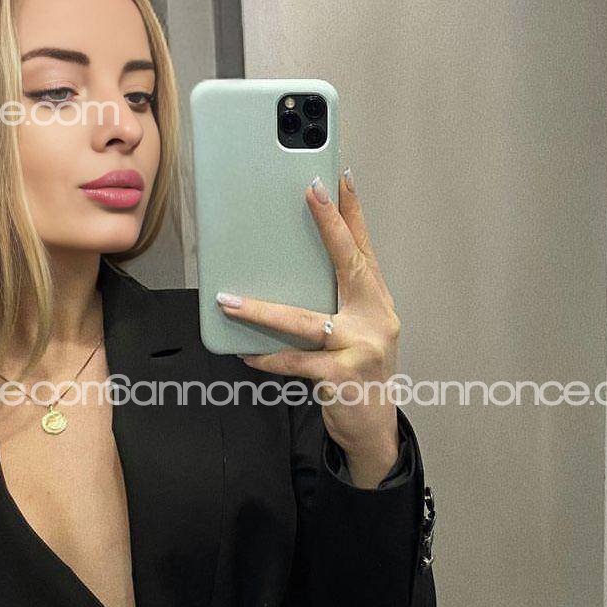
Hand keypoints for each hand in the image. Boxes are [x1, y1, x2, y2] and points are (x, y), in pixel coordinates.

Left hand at [215, 168, 401, 485]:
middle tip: (311, 192)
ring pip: (305, 321)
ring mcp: (363, 347)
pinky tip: (245, 354)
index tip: (341, 177)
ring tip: (229, 300)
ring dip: (263, 311)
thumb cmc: (358, 374)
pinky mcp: (342, 376)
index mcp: (376, 302)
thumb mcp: (354, 333)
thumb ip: (333, 304)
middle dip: (331, 225)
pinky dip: (268, 358)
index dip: (354, 212)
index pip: (364, 249)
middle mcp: (376, 318)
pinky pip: (295, 361)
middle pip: (350, 264)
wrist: (373, 429)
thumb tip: (284, 277)